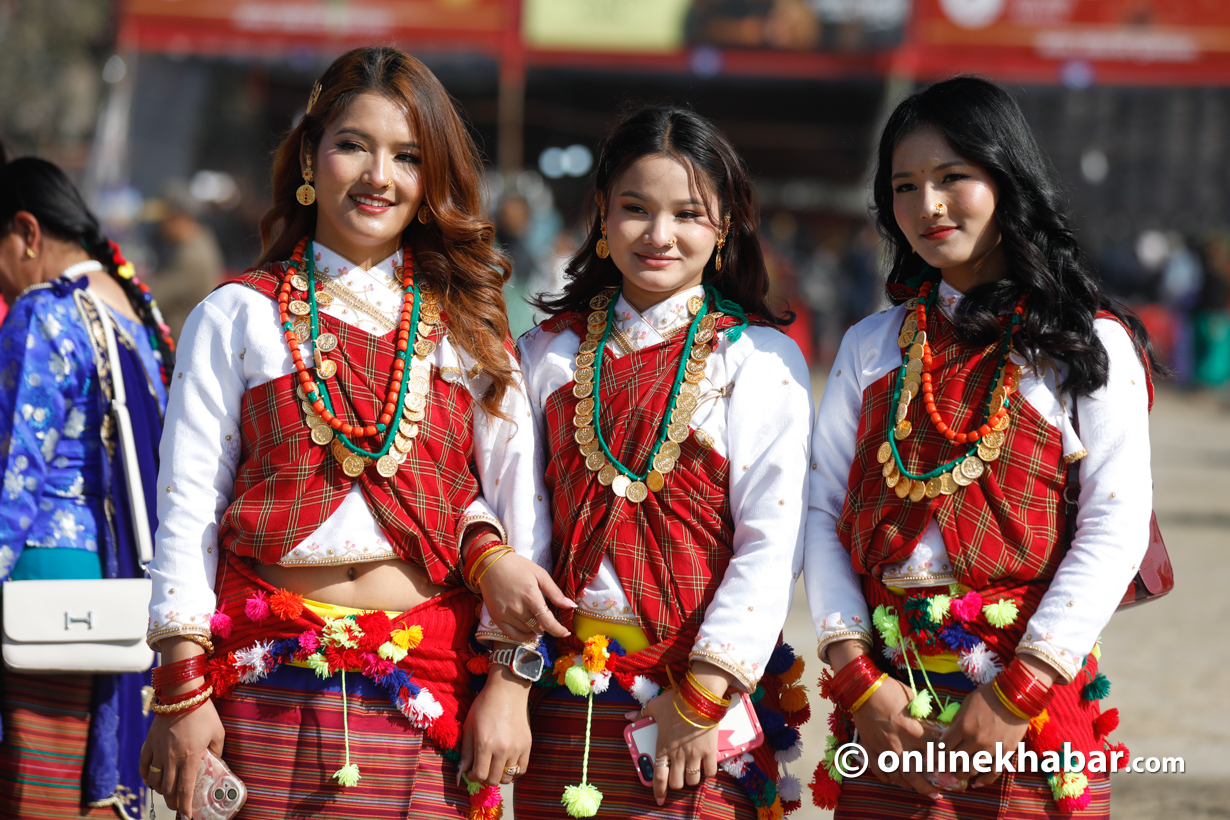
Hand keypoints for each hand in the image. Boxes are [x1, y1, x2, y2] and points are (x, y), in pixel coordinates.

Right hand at [139, 699, 224, 818]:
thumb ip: (217, 750)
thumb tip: (217, 760)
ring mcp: (158, 752)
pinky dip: (145, 776)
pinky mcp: (149, 743)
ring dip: (160, 791)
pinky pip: (143, 765)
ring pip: (154, 781)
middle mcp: (171, 759)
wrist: (181, 694)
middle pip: (168, 789)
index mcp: (190, 758)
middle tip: (178, 806)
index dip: (185, 806)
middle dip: (173, 802)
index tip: (186, 817)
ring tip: (167, 793)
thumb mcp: (218, 732)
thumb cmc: (203, 712)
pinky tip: (150, 779)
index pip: (186, 790)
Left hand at [459, 666, 532, 786]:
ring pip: (508, 777)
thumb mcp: (469, 726)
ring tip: (494, 766)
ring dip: (499, 775)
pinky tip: (507, 764)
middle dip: (484, 777)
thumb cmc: (484, 705)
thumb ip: (465, 751)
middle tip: (482, 768)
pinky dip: (514, 772)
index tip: (471, 770)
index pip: (479, 775)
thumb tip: (462, 771)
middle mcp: (502, 749)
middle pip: (494, 779)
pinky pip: (522, 770)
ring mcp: (517, 748)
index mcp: (485, 744)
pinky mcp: (527, 745)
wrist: (507, 690)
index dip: (473, 776)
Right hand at [478, 552, 575, 641]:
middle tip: (547, 617)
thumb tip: (571, 606)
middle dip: (547, 625)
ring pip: (527, 631)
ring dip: (536, 629)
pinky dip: (523, 637)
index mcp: (531, 596)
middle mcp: (518, 608)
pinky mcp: (496, 617)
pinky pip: (512, 635)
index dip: (559, 630)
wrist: (491, 564)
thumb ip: (555, 592)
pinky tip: (529, 632)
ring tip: (538, 620)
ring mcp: (506, 614)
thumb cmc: (518, 566)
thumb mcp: (540, 574)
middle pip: (539, 627)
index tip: (566, 632)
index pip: (548, 622)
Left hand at [623, 663, 731, 805]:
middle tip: (677, 778)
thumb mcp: (654, 706)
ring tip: (691, 773)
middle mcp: (678, 755)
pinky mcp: (710, 752)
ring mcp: (695, 755)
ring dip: (691, 780)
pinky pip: (710, 772)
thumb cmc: (676, 701)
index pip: (659, 777)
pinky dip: (707, 773)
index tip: (659, 799)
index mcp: (663, 747)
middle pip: (676, 783)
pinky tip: (705, 768)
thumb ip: (641, 713)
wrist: (699, 696)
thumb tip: (627, 716)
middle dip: (676, 784)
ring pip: (692, 781)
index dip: (658, 791)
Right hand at [827, 642, 937, 798]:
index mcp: (912, 730)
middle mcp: (898, 744)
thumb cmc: (889, 690)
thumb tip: (936, 724)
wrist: (862, 688)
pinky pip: (879, 770)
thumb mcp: (913, 699)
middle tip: (936, 794)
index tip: (948, 767)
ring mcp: (882, 748)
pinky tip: (894, 779)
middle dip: (927, 787)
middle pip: (915, 774)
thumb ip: (925, 715)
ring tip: (916, 788)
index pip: (933, 752)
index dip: (943, 762)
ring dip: (908, 785)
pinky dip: (887, 778)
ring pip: (897, 777)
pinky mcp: (870, 749)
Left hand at [941, 655, 1054, 787]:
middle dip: (946, 766)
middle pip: (954, 761)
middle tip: (943, 768)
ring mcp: (991, 749)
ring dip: (961, 774)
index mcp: (962, 727)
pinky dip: (983, 780)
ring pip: (971, 770)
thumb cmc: (987, 696)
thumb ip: (956, 723)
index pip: (943, 748)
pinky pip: (992, 773)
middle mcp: (975, 741)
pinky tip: (976, 783)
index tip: (933, 760)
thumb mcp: (965, 705)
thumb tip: (947, 738)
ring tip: (957, 774)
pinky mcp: (1005, 753)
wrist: (1015, 697)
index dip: (935, 756)